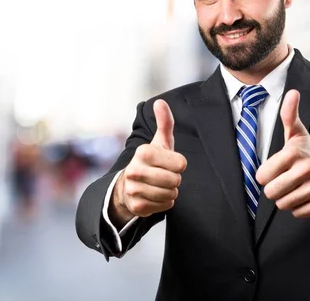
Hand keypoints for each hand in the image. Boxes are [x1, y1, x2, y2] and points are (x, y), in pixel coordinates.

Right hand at [111, 100, 186, 222]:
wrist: (129, 185)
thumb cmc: (151, 161)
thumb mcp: (160, 141)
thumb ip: (164, 122)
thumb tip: (160, 102)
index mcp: (144, 152)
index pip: (180, 164)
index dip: (179, 164)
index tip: (169, 162)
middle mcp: (135, 170)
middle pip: (176, 180)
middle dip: (175, 179)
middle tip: (165, 175)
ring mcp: (134, 189)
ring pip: (171, 194)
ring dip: (170, 191)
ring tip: (159, 185)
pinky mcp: (137, 206)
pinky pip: (165, 206)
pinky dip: (164, 202)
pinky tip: (155, 195)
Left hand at [256, 90, 309, 218]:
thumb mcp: (297, 134)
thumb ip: (288, 115)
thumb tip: (292, 92)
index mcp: (294, 153)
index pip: (262, 176)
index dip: (266, 175)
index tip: (276, 170)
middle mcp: (307, 169)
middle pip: (271, 193)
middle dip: (275, 189)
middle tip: (286, 181)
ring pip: (283, 204)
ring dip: (287, 199)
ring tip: (297, 187)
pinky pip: (297, 213)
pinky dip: (299, 208)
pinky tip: (307, 195)